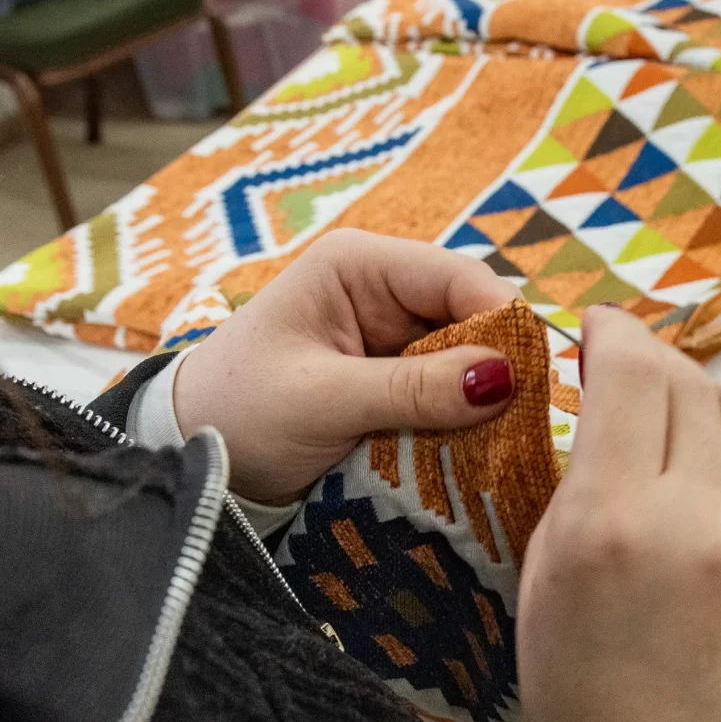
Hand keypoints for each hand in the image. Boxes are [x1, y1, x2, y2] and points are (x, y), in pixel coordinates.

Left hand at [170, 230, 521, 504]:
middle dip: (496, 371)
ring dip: (480, 405)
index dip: (504, 326)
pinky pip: (446, 395)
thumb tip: (504, 379)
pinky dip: (459, 424)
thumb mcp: (325, 401)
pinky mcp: (392, 380)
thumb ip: (414, 389)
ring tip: (502, 448)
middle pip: (473, 320)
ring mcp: (389, 336)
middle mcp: (382, 290)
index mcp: (359, 265)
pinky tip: (473, 454)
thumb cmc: (238, 413)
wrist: (187, 456)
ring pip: (467, 363)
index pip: (459, 278)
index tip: (533, 385)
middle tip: (523, 429)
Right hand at [515, 306, 720, 721]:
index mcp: (613, 519)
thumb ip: (576, 482)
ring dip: (711, 399)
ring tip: (681, 428)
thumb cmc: (582, 696)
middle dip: (651, 363)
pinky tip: (719, 480)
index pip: (628, 370)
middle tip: (625, 377)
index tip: (593, 333)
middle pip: (688, 379)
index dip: (609, 333)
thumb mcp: (542, 578)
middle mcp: (700, 512)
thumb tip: (600, 406)